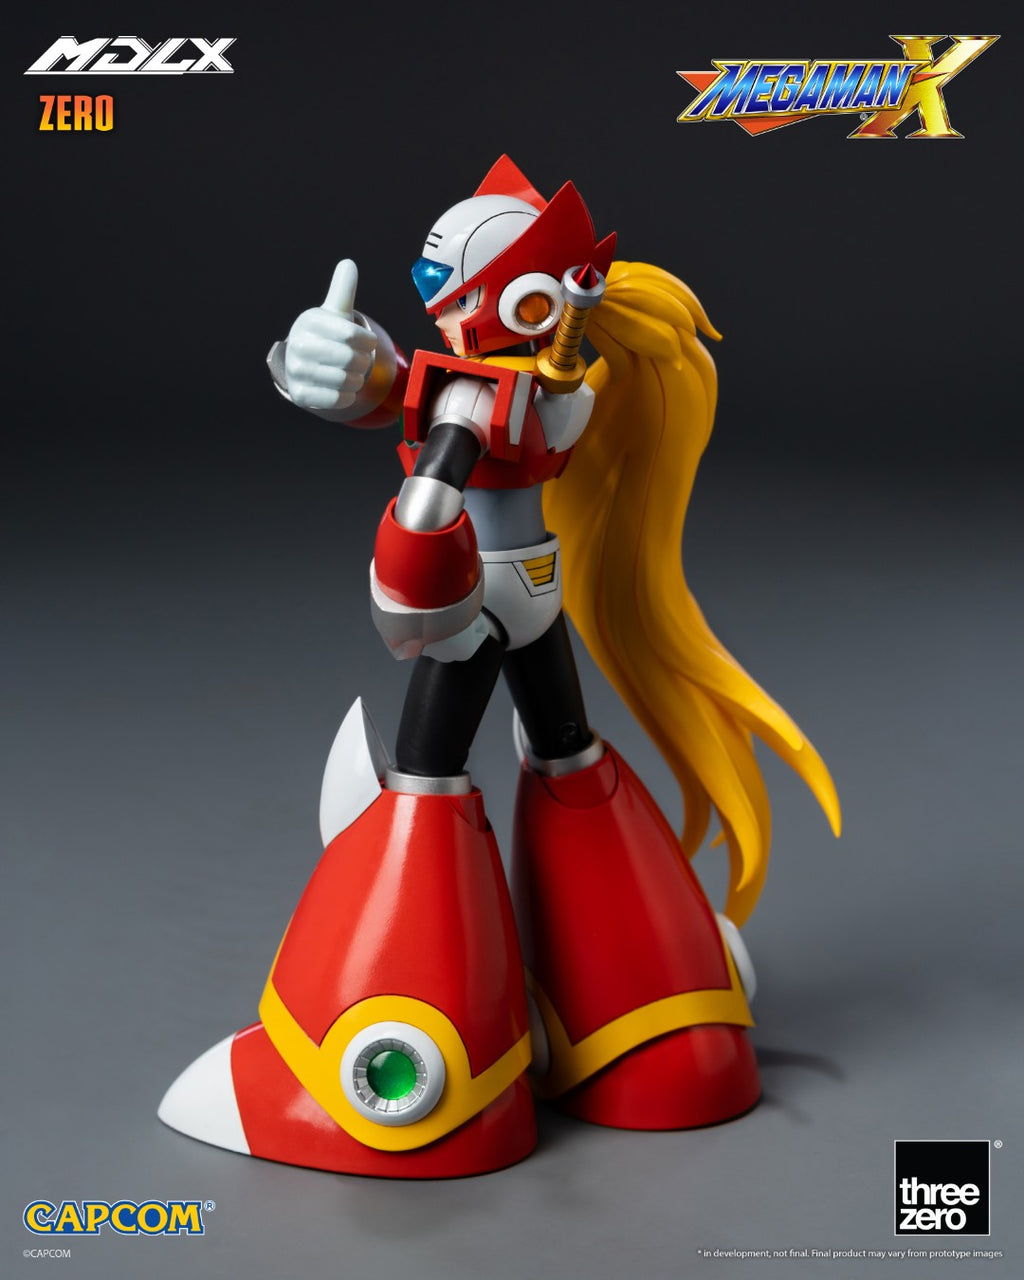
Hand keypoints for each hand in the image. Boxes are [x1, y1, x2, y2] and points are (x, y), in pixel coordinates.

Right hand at [284, 260, 377, 410]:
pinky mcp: (301, 395)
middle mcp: (299, 346)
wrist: (304, 364)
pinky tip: (342, 387)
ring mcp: (297, 372)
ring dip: (357, 380)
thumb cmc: (326, 335)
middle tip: (360, 361)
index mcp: (310, 322)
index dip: (368, 342)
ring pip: (347, 381)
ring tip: (351, 373)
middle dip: (363, 362)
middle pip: (351, 359)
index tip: (368, 344)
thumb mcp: (334, 313)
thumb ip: (343, 290)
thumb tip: (348, 263)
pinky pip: (339, 399)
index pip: (352, 335)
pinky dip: (348, 395)